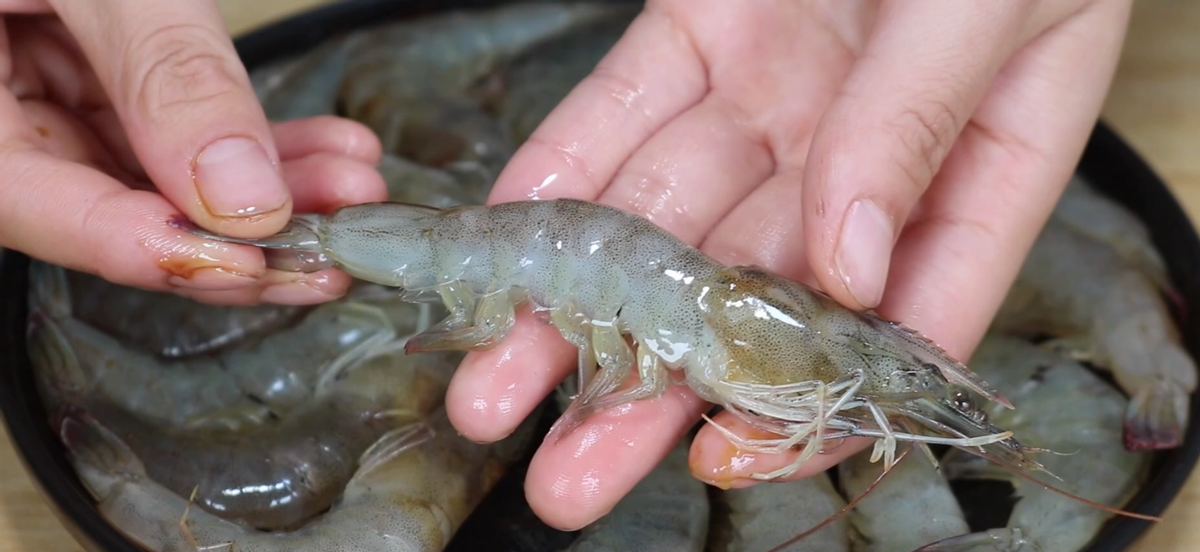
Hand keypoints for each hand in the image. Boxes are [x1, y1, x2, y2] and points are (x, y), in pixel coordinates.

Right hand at [0, 1, 385, 304]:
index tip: (255, 259)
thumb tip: (239, 194)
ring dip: (264, 193)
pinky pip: (168, 132)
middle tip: (333, 246)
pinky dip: (248, 144)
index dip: (149, 248)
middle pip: (107, 210)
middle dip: (237, 237)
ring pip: (155, 179)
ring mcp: (37, 97)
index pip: (33, 206)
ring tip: (351, 186)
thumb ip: (162, 70)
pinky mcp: (86, 79)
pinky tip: (323, 148)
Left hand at [443, 0, 1132, 529]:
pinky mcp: (701, 30)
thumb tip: (850, 267)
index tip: (730, 458)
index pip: (905, 316)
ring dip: (577, 308)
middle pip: (753, 293)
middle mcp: (864, 148)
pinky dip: (558, 178)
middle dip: (652, 390)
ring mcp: (776, 91)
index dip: (818, 400)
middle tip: (567, 479)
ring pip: (664, 223)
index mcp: (975, 160)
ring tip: (498, 388)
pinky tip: (504, 250)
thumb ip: (922, 122)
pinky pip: (618, 115)